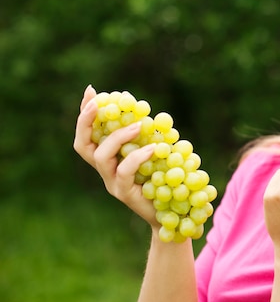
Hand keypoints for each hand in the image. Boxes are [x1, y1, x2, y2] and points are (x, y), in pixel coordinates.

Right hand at [73, 85, 158, 226]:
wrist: (174, 212)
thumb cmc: (165, 180)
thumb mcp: (155, 153)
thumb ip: (146, 137)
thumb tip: (145, 112)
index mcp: (109, 159)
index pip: (88, 134)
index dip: (85, 114)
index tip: (91, 90)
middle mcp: (105, 171)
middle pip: (82, 146)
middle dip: (86, 121)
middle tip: (99, 102)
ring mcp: (112, 183)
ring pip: (101, 157)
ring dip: (117, 136)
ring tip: (137, 125)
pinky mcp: (124, 193)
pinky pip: (124, 172)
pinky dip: (137, 156)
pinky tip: (152, 148)